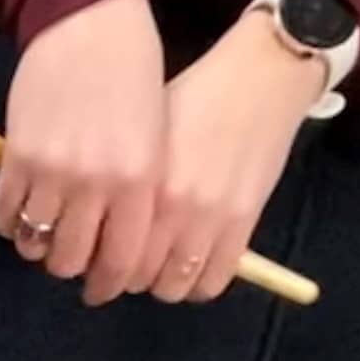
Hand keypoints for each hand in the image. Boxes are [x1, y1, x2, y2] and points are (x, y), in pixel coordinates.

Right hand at [0, 0, 167, 302]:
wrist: (87, 17)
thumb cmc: (133, 72)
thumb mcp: (154, 135)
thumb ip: (139, 191)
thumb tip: (117, 243)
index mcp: (138, 179)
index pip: (121, 261)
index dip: (109, 283)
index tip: (102, 287)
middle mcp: (95, 183)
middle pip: (71, 261)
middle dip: (70, 267)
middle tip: (70, 259)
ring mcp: (51, 172)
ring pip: (34, 245)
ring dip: (38, 246)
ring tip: (44, 233)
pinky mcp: (17, 158)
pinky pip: (6, 217)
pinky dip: (12, 224)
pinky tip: (22, 212)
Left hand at [122, 14, 317, 302]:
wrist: (263, 72)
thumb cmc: (197, 94)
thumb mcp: (146, 133)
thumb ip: (126, 182)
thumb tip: (97, 228)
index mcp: (139, 183)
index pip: (105, 255)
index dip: (99, 268)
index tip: (96, 268)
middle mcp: (170, 207)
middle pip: (135, 277)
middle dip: (126, 279)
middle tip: (128, 270)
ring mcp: (209, 218)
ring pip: (173, 288)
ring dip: (163, 285)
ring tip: (162, 270)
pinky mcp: (244, 221)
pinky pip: (214, 281)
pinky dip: (199, 285)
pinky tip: (194, 269)